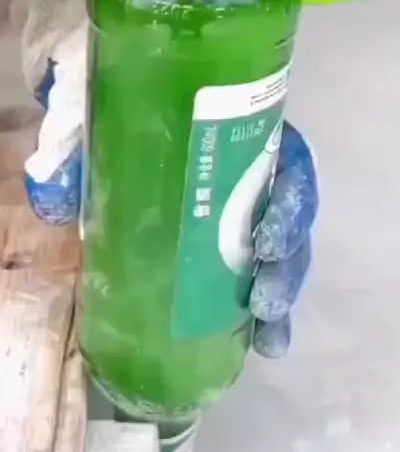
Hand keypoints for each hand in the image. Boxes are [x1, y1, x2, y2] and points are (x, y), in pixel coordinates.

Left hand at [15, 0, 318, 359]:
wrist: (118, 109)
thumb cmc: (125, 111)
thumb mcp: (106, 115)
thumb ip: (81, 150)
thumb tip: (54, 198)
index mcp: (242, 130)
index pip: (286, 161)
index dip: (289, 201)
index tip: (266, 238)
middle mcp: (256, 168)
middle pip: (292, 214)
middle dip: (286, 261)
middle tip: (263, 297)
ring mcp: (249, 206)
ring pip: (286, 248)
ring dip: (282, 290)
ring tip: (267, 331)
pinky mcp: (235, 241)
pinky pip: (264, 270)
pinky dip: (269, 308)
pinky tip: (263, 343)